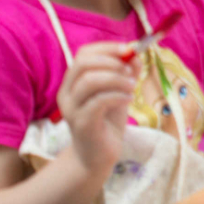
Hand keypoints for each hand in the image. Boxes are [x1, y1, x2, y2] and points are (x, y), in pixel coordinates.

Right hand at [57, 42, 139, 176]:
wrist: (97, 155)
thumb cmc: (107, 120)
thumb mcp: (119, 91)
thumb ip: (126, 73)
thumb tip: (136, 54)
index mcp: (74, 82)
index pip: (83, 54)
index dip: (107, 48)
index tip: (129, 50)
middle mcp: (67, 93)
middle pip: (82, 64)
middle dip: (111, 62)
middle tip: (130, 71)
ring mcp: (72, 109)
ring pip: (89, 81)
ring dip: (116, 79)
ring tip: (132, 86)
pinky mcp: (81, 123)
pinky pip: (98, 102)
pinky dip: (117, 95)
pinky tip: (128, 99)